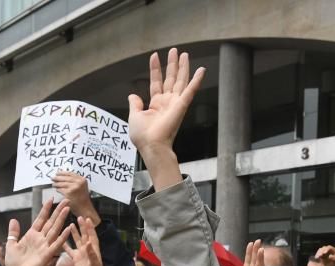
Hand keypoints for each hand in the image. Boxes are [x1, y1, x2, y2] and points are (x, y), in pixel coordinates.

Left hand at [4, 199, 71, 265]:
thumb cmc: (15, 263)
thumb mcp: (11, 244)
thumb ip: (13, 232)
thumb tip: (14, 220)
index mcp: (32, 235)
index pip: (40, 219)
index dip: (45, 209)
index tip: (50, 199)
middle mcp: (40, 239)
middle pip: (51, 222)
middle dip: (58, 211)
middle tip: (66, 200)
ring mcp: (45, 245)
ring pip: (54, 229)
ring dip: (61, 219)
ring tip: (67, 209)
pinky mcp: (47, 254)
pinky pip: (56, 244)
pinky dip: (63, 236)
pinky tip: (69, 228)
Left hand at [52, 172, 99, 224]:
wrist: (85, 209)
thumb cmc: (83, 199)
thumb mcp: (82, 187)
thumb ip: (76, 181)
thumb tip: (64, 177)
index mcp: (82, 180)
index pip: (70, 174)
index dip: (63, 173)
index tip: (58, 173)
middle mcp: (79, 182)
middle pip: (65, 178)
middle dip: (58, 178)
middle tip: (53, 178)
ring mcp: (73, 187)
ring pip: (61, 184)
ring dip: (56, 184)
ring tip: (53, 184)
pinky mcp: (68, 193)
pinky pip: (60, 189)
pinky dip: (58, 190)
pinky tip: (57, 190)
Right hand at [64, 216, 106, 265]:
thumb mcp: (94, 263)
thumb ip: (91, 253)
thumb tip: (88, 242)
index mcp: (93, 249)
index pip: (92, 236)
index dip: (90, 228)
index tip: (87, 219)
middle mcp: (87, 249)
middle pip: (84, 235)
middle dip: (82, 227)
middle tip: (79, 217)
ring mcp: (81, 253)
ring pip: (77, 240)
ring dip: (75, 233)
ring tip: (71, 224)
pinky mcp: (75, 258)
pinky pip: (69, 250)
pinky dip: (65, 245)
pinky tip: (60, 239)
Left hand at [128, 48, 204, 186]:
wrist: (151, 145)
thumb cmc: (143, 136)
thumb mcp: (134, 116)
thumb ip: (135, 104)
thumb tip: (132, 95)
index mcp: (156, 105)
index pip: (156, 82)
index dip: (155, 69)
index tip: (155, 56)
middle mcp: (167, 102)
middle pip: (171, 79)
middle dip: (172, 65)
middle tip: (174, 51)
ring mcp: (175, 103)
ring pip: (181, 81)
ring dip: (183, 67)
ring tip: (184, 54)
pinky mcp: (182, 105)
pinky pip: (191, 90)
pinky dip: (197, 80)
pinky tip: (201, 70)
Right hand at [315, 245, 334, 265]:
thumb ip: (334, 258)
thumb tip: (330, 256)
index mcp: (334, 250)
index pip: (329, 248)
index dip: (326, 249)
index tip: (324, 253)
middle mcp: (329, 250)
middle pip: (324, 248)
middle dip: (321, 251)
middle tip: (319, 255)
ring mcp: (325, 252)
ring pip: (320, 250)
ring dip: (318, 253)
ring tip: (317, 257)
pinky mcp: (322, 255)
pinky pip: (318, 254)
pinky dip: (317, 255)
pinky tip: (316, 258)